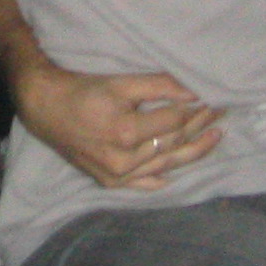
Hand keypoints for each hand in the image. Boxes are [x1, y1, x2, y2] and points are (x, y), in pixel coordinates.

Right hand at [14, 59, 219, 188]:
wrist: (45, 109)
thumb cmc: (82, 91)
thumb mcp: (121, 82)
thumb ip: (159, 86)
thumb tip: (194, 91)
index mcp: (126, 133)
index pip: (174, 122)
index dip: (197, 109)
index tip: (214, 99)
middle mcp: (123, 160)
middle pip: (173, 144)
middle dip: (199, 126)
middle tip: (220, 113)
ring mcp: (116, 176)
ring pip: (164, 164)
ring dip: (192, 150)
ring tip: (214, 136)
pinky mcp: (108, 182)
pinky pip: (142, 183)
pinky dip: (161, 177)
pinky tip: (176, 172)